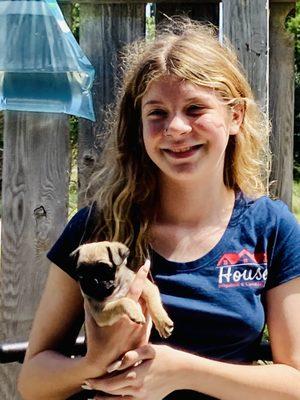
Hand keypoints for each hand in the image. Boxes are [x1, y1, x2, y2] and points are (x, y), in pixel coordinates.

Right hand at [83, 261, 151, 377]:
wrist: (103, 364)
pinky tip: (137, 314)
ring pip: (146, 308)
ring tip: (137, 297)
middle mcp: (136, 319)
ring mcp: (142, 329)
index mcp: (124, 312)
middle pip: (143, 297)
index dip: (140, 275)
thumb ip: (91, 300)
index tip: (147, 263)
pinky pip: (148, 319)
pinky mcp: (145, 338)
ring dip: (143, 301)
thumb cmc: (95, 338)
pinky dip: (144, 313)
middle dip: (142, 288)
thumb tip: (85, 284)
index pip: (135, 289)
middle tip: (140, 278)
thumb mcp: (91, 317)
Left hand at [85, 344, 181, 398]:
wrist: (182, 371)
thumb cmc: (165, 356)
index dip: (97, 383)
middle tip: (86, 385)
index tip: (87, 380)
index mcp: (136, 376)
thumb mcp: (149, 349)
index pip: (110, 383)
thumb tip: (114, 363)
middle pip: (112, 393)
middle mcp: (138, 390)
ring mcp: (143, 398)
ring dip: (105, 399)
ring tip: (93, 396)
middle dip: (98, 390)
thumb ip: (132, 355)